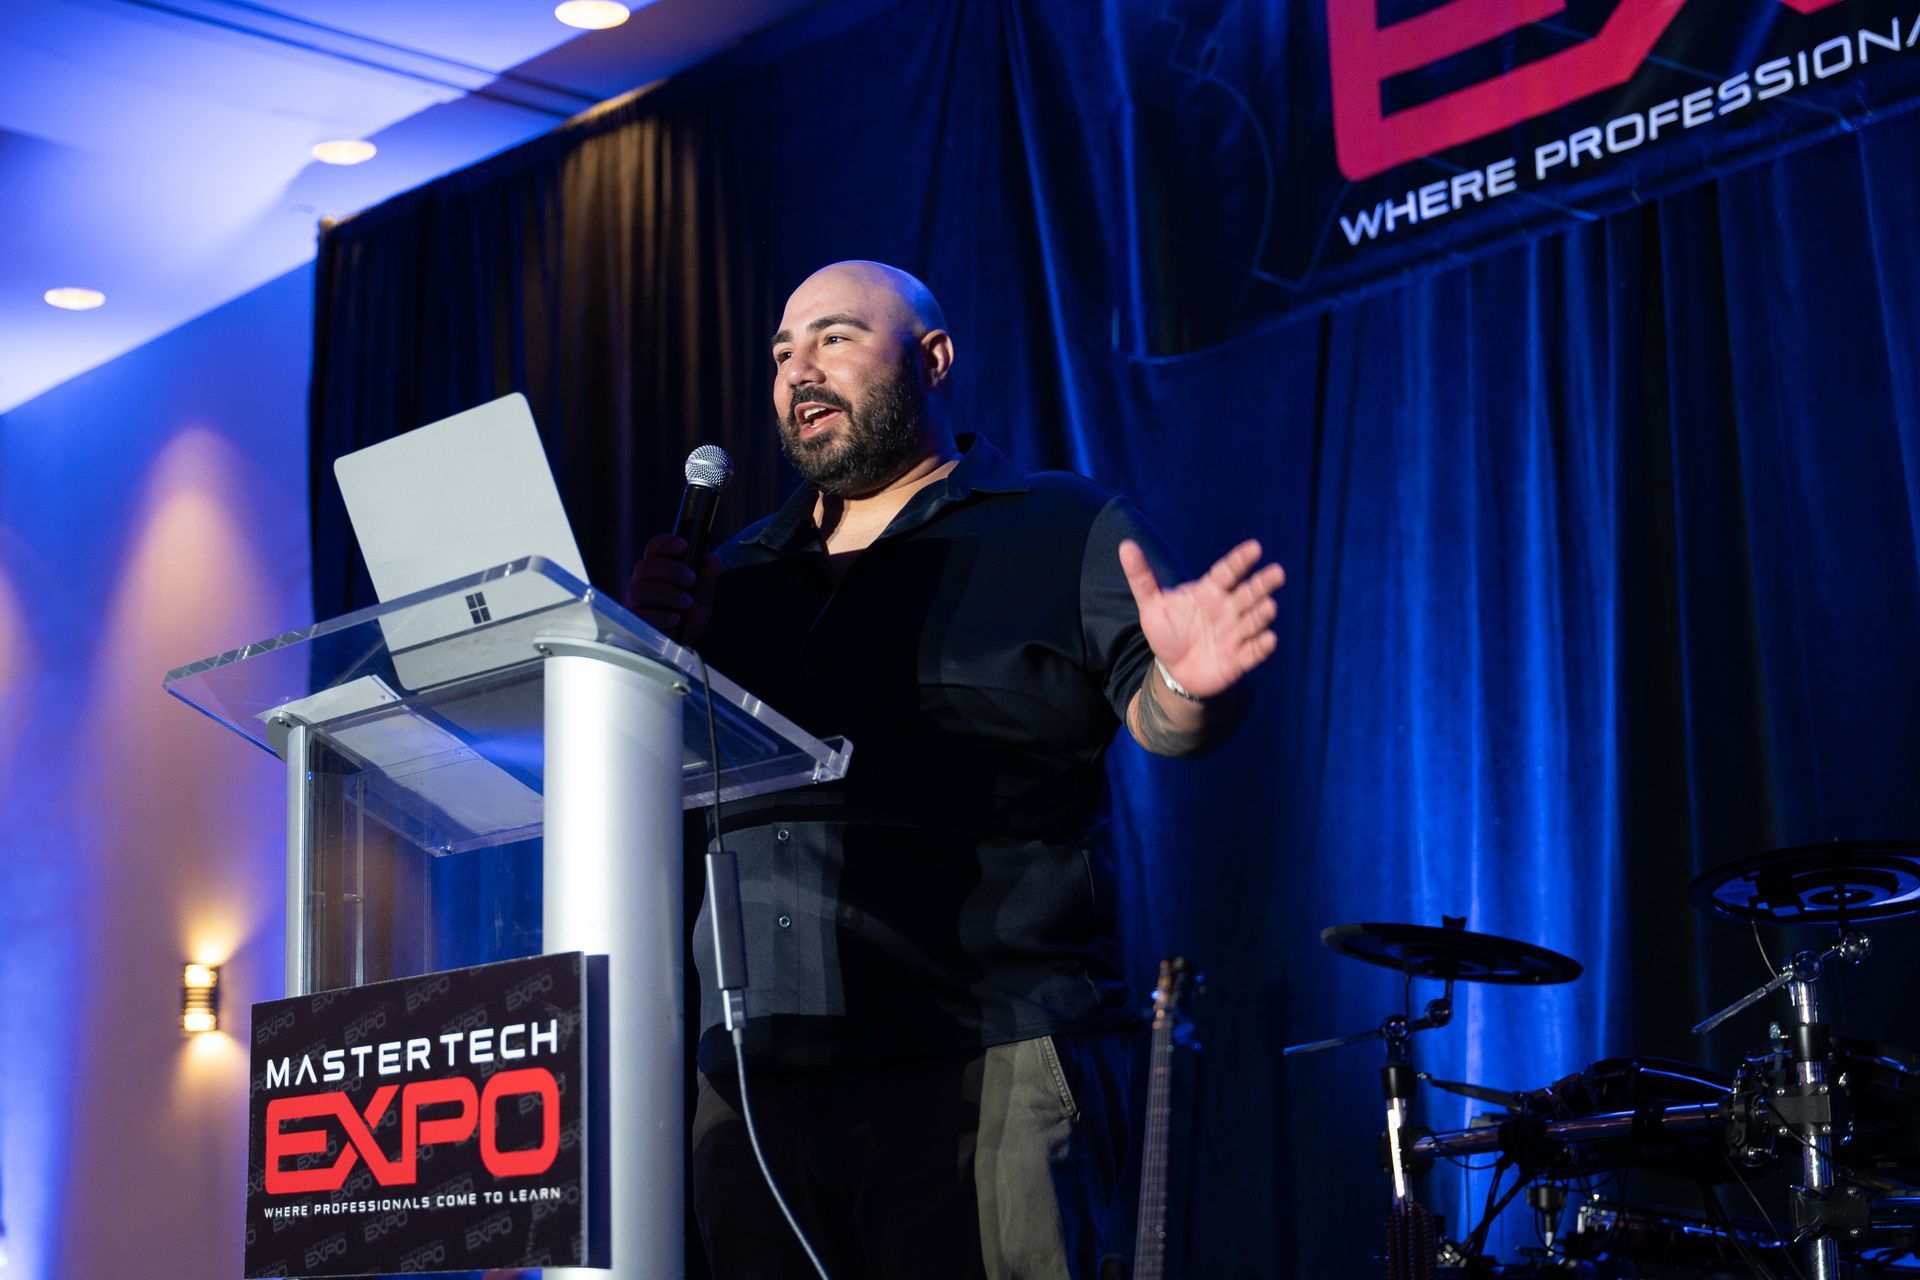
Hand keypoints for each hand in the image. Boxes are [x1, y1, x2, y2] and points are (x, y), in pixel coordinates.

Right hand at [624, 534, 720, 641]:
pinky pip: (640, 614)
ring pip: (643, 588)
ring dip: (669, 593)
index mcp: (656, 570)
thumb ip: (707, 578)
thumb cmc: (687, 617)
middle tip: (691, 580)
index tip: (683, 545)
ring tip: (687, 603)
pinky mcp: (633, 622)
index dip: (666, 543)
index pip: (654, 548)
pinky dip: (660, 615)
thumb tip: (714, 558)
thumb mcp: (702, 597)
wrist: (680, 645)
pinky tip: (675, 619)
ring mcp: (635, 601)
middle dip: (672, 570)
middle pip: (647, 565)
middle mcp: (641, 581)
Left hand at [1119, 538, 1283, 700]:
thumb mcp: (1151, 604)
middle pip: (1248, 594)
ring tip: (1269, 607)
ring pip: (1253, 621)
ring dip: (1261, 615)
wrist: (1175, 670)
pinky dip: (1261, 647)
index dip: (1240, 561)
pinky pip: (1252, 652)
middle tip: (1277, 572)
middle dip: (1263, 584)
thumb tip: (1126, 546)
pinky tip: (1269, 639)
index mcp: (1210, 592)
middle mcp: (1227, 610)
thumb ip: (1142, 576)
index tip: (1255, 548)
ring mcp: (1235, 634)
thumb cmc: (1168, 632)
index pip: (1227, 572)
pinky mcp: (1238, 660)